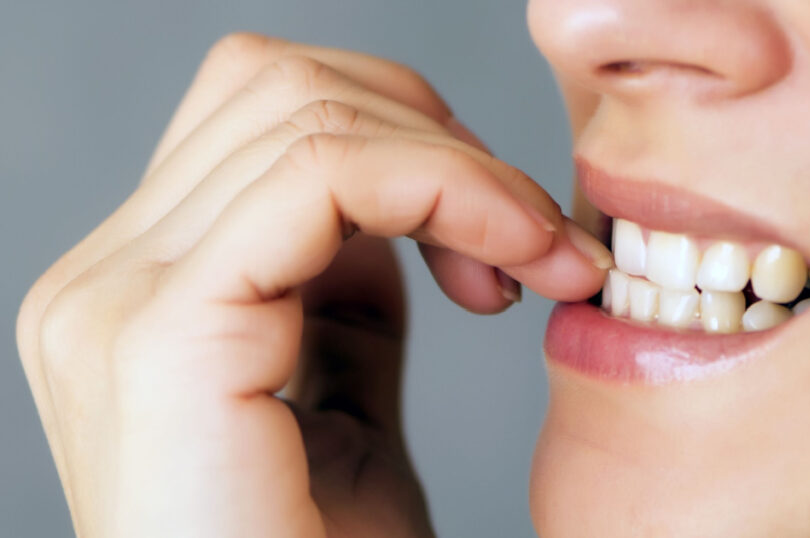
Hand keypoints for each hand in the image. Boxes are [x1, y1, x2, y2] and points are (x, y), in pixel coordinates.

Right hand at [16, 33, 609, 537]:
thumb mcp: (343, 396)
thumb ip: (344, 290)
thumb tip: (393, 202)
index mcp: (144, 289)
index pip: (267, 115)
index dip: (412, 141)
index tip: (513, 237)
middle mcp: (105, 280)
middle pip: (280, 86)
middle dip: (440, 137)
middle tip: (532, 236)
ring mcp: (116, 302)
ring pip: (306, 109)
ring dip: (462, 166)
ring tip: (535, 260)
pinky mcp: (161, 336)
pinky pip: (324, 175)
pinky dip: (447, 189)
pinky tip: (512, 264)